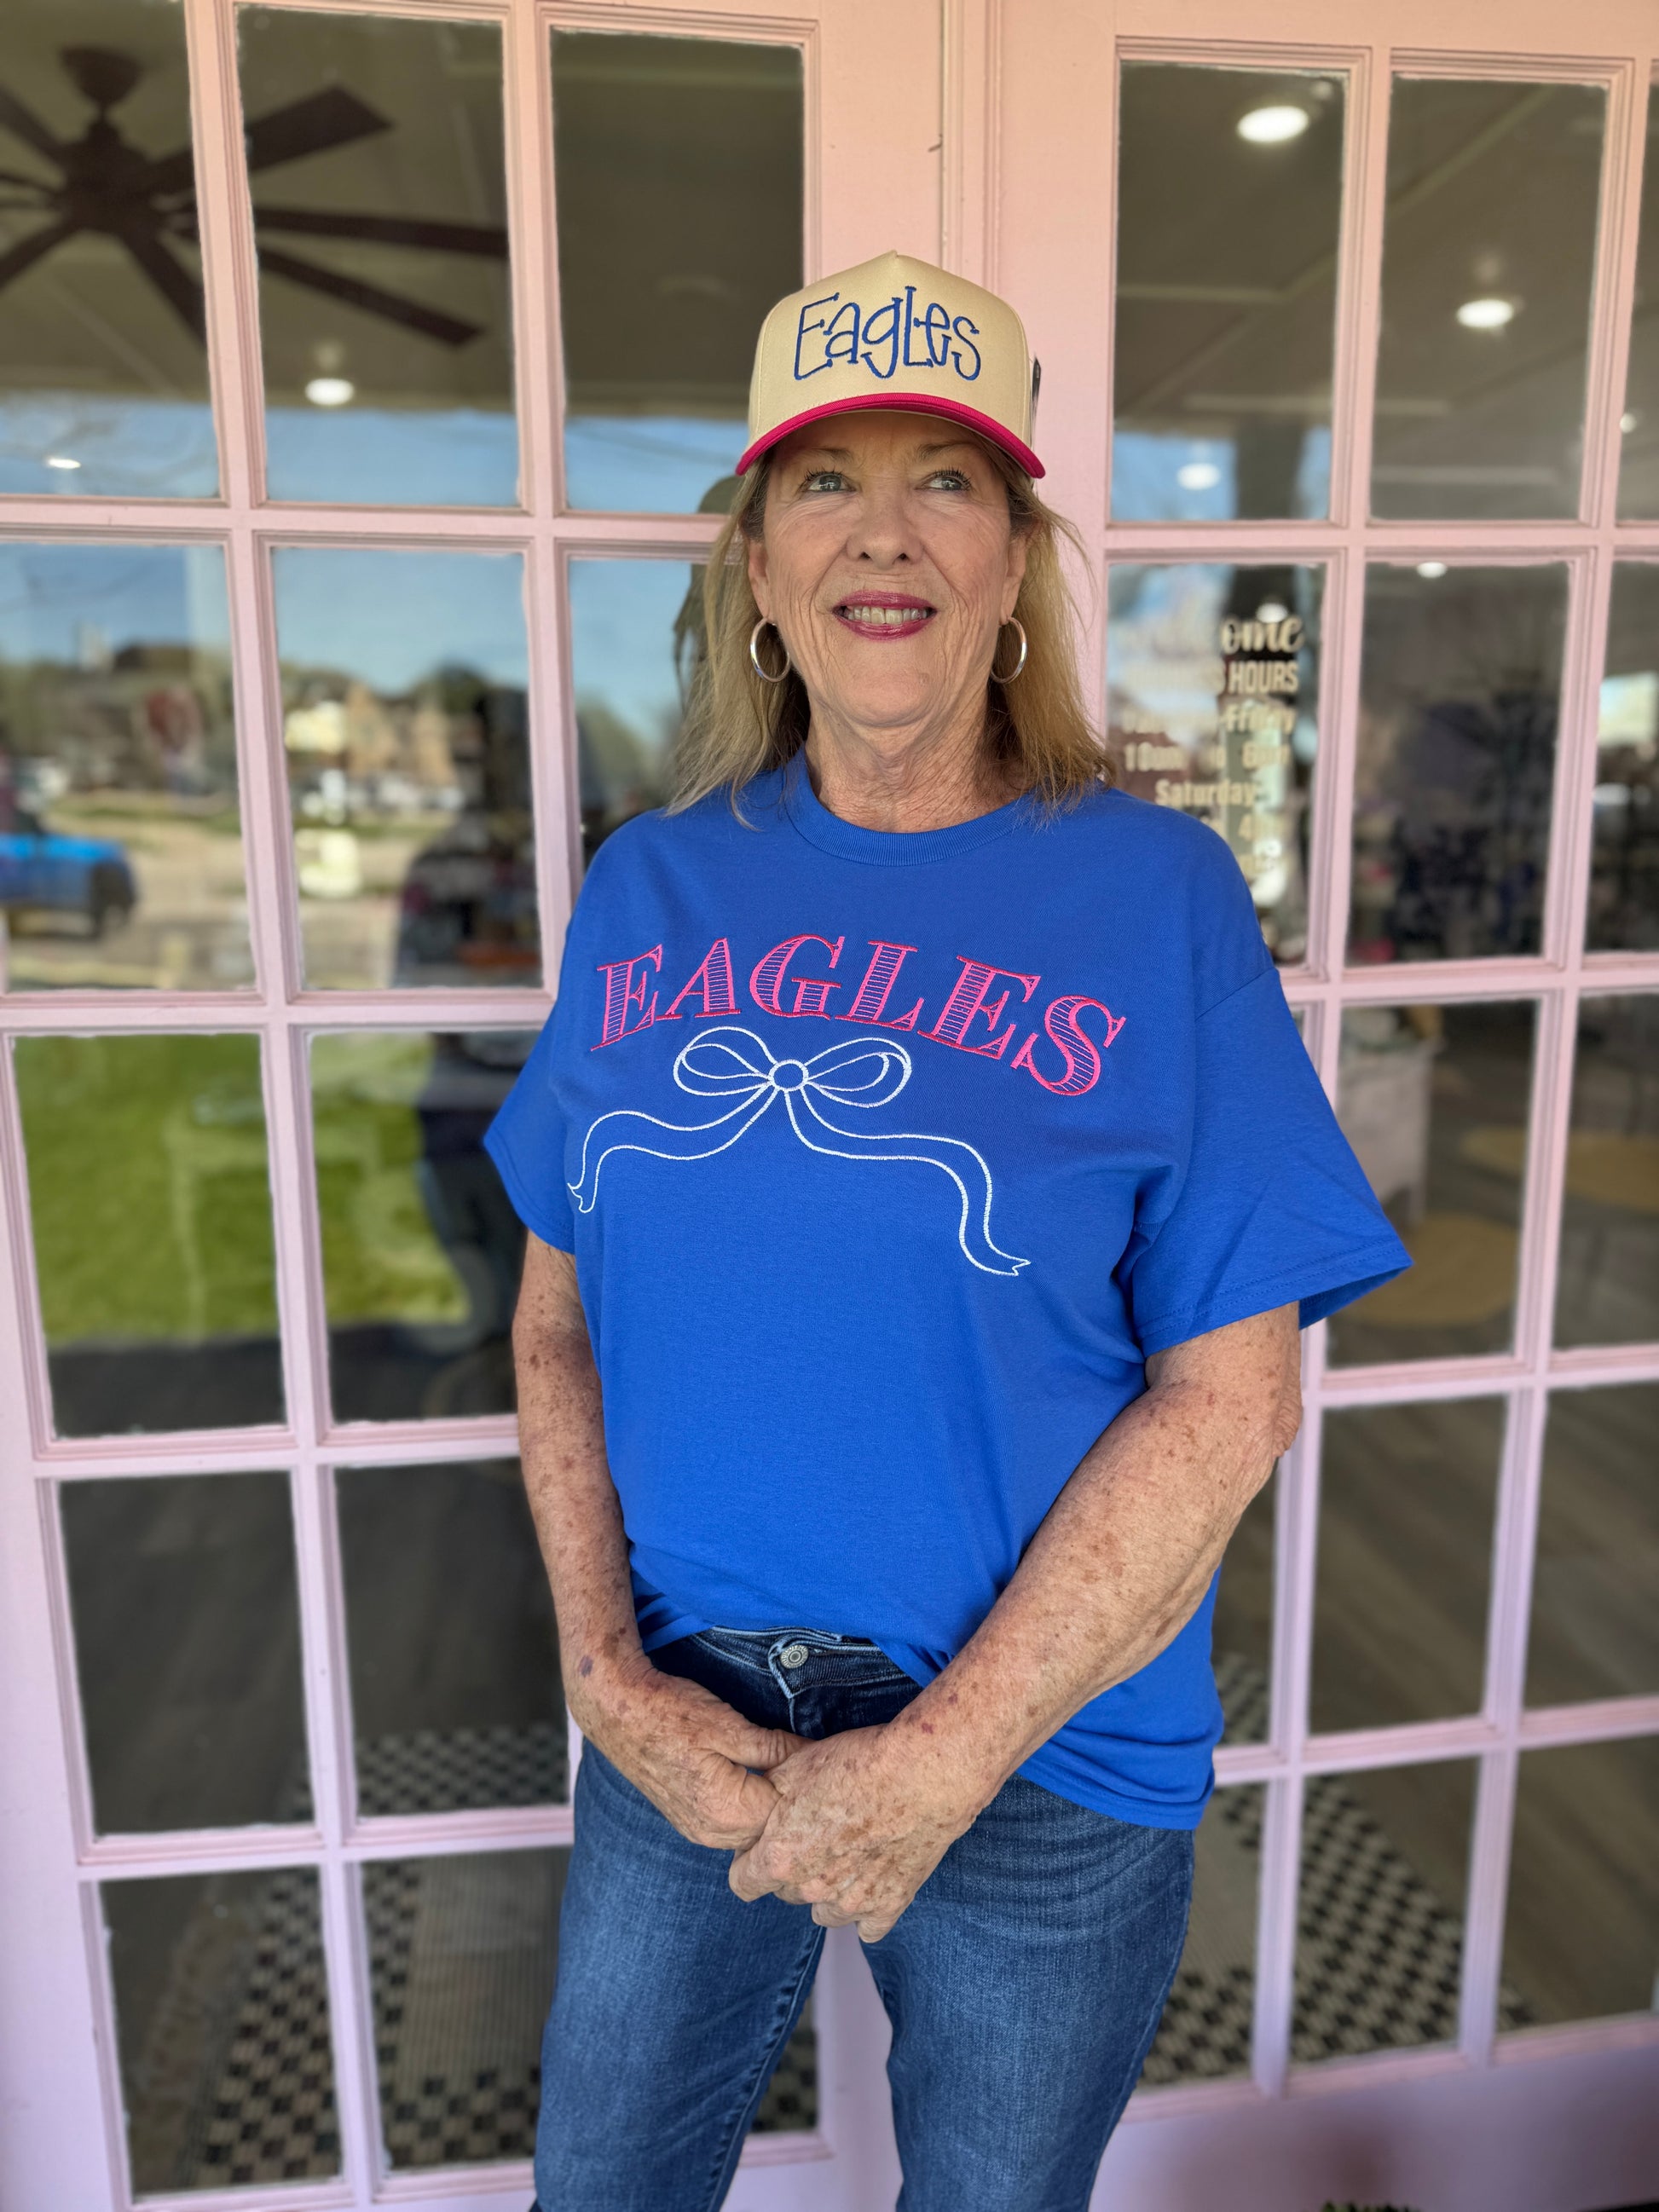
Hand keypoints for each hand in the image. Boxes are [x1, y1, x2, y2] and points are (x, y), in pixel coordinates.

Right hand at [573, 1654, 803, 1850]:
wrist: (616, 1710)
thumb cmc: (670, 1712)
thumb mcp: (729, 1725)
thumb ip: (773, 1748)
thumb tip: (811, 1756)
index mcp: (727, 1811)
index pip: (788, 1814)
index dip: (808, 1787)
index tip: (822, 1761)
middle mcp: (712, 1832)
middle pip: (772, 1829)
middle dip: (793, 1801)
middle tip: (811, 1764)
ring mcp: (698, 1830)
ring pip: (754, 1831)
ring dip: (772, 1805)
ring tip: (787, 1768)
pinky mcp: (690, 1820)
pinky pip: (733, 1826)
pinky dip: (751, 1807)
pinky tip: (759, 1778)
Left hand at [727, 1725, 980, 1941]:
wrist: (921, 1773)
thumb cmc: (857, 1763)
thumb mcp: (794, 1765)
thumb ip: (766, 1796)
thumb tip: (754, 1805)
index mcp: (779, 1858)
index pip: (743, 1882)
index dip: (751, 1859)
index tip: (768, 1841)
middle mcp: (811, 1890)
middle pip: (787, 1892)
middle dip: (794, 1868)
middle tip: (818, 1833)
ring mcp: (851, 1904)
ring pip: (824, 1912)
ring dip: (828, 1890)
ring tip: (848, 1852)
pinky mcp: (889, 1907)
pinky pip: (867, 1927)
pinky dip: (867, 1908)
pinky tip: (874, 1877)